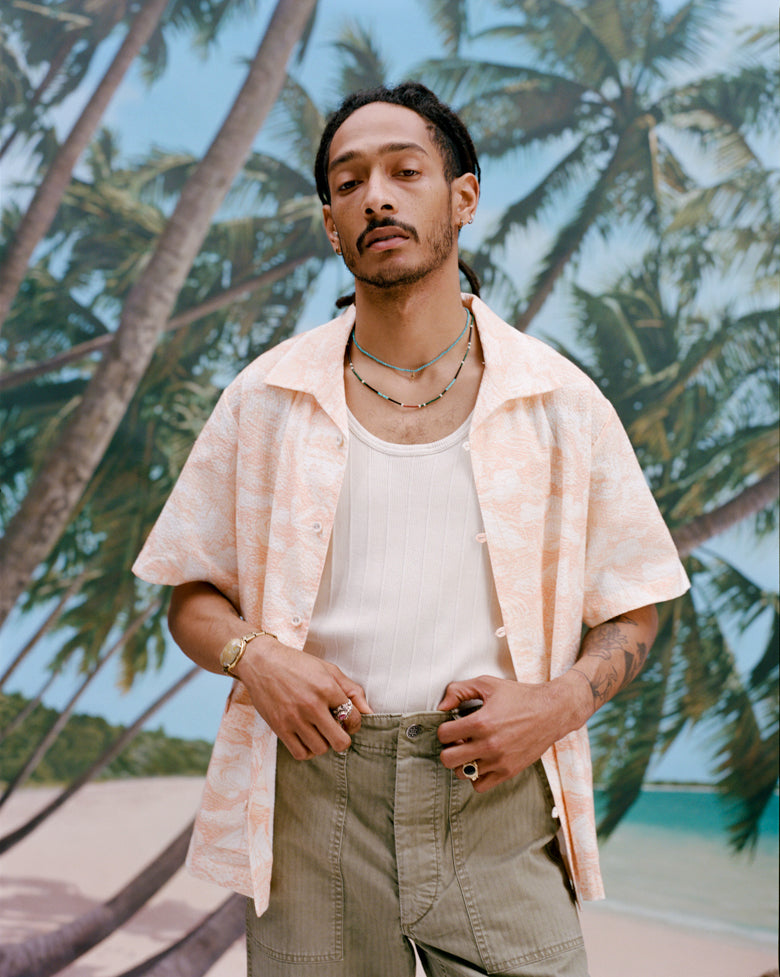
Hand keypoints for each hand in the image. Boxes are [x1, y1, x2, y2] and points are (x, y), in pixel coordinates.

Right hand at [234, 636, 370, 759]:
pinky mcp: (279, 727)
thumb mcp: (329, 670)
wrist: (262, 662)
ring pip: (320, 749)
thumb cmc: (298, 664)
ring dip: (323, 743)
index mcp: (327, 688)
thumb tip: (370, 711)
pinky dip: (307, 750)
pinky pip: (300, 753)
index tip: (348, 720)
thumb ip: (352, 690)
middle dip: (342, 738)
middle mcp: (312, 705)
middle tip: (336, 730)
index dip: (355, 723)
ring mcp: (294, 718)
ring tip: (319, 731)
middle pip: (340, 741)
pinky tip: (306, 738)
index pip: (354, 719)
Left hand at [436, 674, 588, 791]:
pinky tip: (481, 761)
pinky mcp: (509, 771)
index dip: (445, 729)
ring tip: (470, 750)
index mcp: (481, 722)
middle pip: (448, 759)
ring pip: (462, 773)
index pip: (444, 735)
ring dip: (461, 762)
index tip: (453, 726)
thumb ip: (459, 691)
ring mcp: (499, 761)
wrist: (551, 711)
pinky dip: (475, 776)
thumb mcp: (487, 684)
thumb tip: (442, 707)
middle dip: (448, 748)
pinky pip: (480, 786)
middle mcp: (489, 744)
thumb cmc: (519, 696)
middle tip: (458, 741)